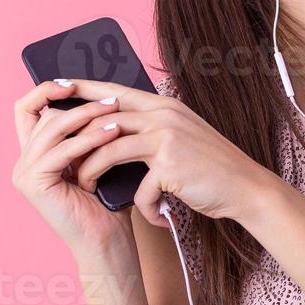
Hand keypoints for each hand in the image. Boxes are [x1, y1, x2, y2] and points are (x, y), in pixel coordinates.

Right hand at [12, 79, 133, 256]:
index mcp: (35, 152)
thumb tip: (105, 91)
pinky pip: (61, 150)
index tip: (74, 83)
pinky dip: (89, 139)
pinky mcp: (32, 183)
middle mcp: (24, 161)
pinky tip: (113, 133)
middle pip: (45, 115)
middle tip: (113, 101)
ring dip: (87, 117)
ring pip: (52, 128)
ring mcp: (24, 172)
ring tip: (116, 112)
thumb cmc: (108, 200)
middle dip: (80, 105)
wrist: (108, 239)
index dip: (46, 90)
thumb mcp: (97, 155)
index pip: (27, 108)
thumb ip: (90, 129)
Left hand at [61, 79, 273, 228]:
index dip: (83, 89)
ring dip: (92, 172)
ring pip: (109, 149)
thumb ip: (153, 127)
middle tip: (60, 156)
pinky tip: (151, 216)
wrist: (246, 188)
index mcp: (164, 105)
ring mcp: (166, 137)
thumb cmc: (212, 167)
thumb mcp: (182, 135)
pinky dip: (141, 206)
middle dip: (77, 139)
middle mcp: (163, 114)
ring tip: (86, 186)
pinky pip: (138, 186)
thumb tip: (116, 128)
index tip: (58, 87)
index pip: (113, 91)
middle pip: (103, 118)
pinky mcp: (169, 164)